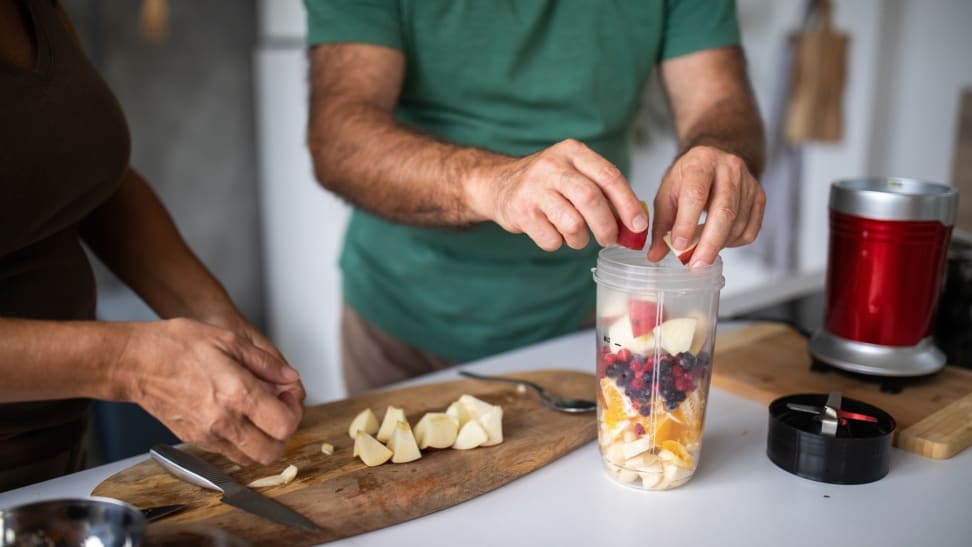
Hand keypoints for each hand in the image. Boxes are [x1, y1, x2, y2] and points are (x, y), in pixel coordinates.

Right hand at [119, 318, 304, 465]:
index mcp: (237, 393)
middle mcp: (224, 421)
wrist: (134, 362)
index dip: (294, 411)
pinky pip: (230, 453)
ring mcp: (208, 435)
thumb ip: (266, 363)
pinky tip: (239, 416)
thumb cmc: (176, 345)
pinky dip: (243, 442)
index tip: (288, 395)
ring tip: (259, 413)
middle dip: (283, 432)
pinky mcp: (195, 440)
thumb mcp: (230, 340)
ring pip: (252, 458)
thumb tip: (289, 378)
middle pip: (273, 451)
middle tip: (278, 408)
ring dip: (264, 440)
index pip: (285, 425)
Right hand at [474, 139, 647, 250]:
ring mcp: (533, 188)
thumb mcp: (574, 173)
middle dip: (607, 226)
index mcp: (573, 152)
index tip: (639, 226)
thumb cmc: (547, 182)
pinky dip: (558, 244)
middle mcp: (552, 166)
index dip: (628, 204)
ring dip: (581, 239)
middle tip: (610, 239)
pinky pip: (551, 240)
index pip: (608, 176)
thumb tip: (635, 225)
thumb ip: (603, 192)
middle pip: (591, 199)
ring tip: (577, 237)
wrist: (498, 183)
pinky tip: (552, 232)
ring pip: (572, 224)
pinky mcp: (520, 211)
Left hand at [647, 145, 764, 265]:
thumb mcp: (667, 194)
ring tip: (701, 251)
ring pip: (737, 224)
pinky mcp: (759, 196)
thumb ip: (662, 225)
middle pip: (724, 211)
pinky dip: (733, 242)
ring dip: (718, 245)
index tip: (678, 245)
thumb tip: (655, 255)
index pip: (696, 194)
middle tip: (696, 264)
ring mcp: (748, 182)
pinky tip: (719, 239)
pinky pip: (749, 230)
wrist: (714, 162)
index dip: (687, 222)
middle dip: (709, 243)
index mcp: (701, 161)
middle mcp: (729, 167)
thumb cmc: (687, 178)